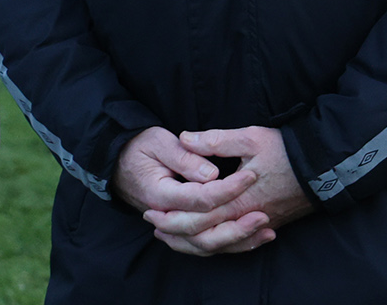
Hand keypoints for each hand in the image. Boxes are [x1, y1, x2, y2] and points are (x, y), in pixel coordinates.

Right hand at [112, 127, 267, 255]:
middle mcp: (165, 216)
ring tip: (266, 231)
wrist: (120, 161)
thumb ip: (185, 157)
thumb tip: (212, 174)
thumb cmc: (141, 147)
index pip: (199, 198)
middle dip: (237, 224)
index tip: (251, 176)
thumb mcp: (159, 141)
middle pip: (204, 231)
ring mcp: (172, 227)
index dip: (228, 189)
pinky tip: (252, 238)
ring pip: (206, 245)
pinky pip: (205, 245)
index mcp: (159, 193)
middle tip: (264, 213)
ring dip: (238, 240)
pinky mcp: (181, 229)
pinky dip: (229, 244)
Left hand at [141, 127, 313, 255]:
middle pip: (205, 237)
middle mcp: (246, 219)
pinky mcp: (266, 226)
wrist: (324, 167)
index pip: (197, 218)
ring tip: (170, 235)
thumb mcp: (249, 138)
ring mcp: (258, 226)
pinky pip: (237, 245)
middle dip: (176, 233)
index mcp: (238, 200)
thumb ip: (215, 141)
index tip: (150, 210)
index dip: (172, 217)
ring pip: (220, 245)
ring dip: (192, 242)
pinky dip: (217, 245)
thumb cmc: (286, 150)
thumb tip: (184, 137)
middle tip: (153, 224)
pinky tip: (206, 240)